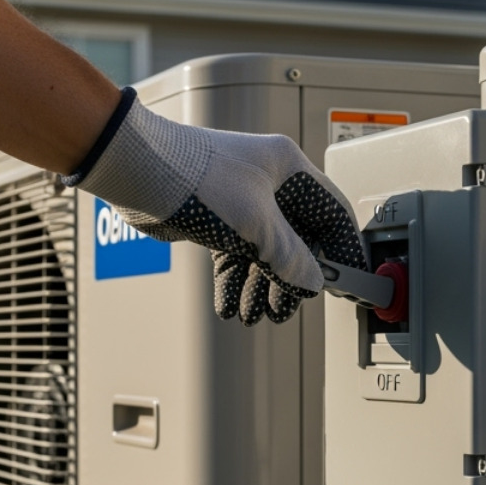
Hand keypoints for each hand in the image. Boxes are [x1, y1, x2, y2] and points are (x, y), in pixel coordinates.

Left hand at [70, 89, 368, 323]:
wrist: (136, 172)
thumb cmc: (194, 177)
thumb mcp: (254, 224)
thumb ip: (288, 256)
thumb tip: (311, 281)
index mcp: (288, 170)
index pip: (332, 214)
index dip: (342, 251)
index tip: (349, 283)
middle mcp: (268, 183)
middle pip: (298, 240)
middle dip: (291, 279)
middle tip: (286, 308)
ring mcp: (241, 201)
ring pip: (264, 253)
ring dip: (260, 287)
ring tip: (254, 315)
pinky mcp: (215, 219)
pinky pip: (235, 257)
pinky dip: (233, 282)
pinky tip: (229, 306)